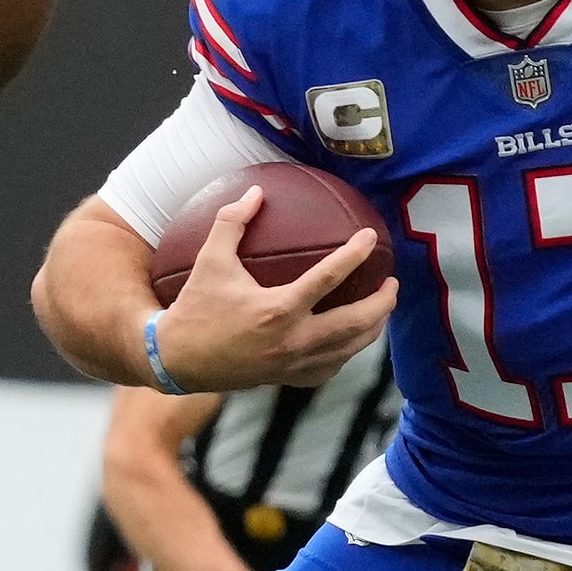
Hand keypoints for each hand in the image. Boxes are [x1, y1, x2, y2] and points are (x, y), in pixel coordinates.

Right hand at [154, 188, 397, 391]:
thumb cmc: (195, 308)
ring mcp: (293, 364)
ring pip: (350, 349)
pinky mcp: (290, 379)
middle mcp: (292, 341)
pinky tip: (351, 338)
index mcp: (276, 310)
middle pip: (355, 323)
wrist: (179, 361)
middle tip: (393, 283)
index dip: (355, 254)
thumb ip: (231, 222)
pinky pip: (331, 367)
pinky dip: (347, 351)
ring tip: (382, 308)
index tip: (371, 237)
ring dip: (373, 328)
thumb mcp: (209, 261)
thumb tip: (257, 191)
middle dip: (383, 303)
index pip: (328, 278)